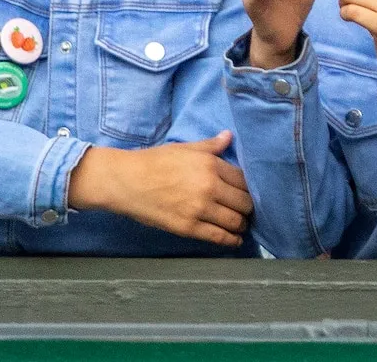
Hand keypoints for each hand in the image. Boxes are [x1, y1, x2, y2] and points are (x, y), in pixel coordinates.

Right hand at [68, 131, 253, 247]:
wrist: (127, 181)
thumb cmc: (154, 161)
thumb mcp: (184, 148)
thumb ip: (210, 145)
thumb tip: (229, 136)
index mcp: (210, 164)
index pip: (243, 180)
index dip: (248, 188)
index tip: (247, 193)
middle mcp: (210, 187)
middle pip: (244, 202)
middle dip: (248, 207)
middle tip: (246, 210)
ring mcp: (200, 209)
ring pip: (235, 221)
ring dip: (241, 224)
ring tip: (241, 225)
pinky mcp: (189, 228)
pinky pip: (219, 237)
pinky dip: (231, 240)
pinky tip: (235, 240)